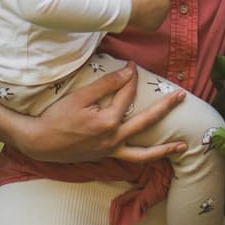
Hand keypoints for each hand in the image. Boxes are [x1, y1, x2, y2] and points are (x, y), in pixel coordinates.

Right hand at [3, 63, 187, 164]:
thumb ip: (106, 84)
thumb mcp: (80, 97)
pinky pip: (131, 159)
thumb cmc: (57, 117)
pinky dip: (146, 157)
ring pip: (144, 152)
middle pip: (147, 121)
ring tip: (183, 146)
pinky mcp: (106, 156)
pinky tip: (155, 155)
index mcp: (108, 121)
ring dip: (165, 148)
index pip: (127, 94)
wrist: (41, 142)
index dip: (131, 77)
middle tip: (181, 96)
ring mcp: (111, 150)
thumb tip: (128, 72)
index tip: (133, 65)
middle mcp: (114, 138)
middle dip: (165, 107)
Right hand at [127, 0, 176, 30]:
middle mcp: (167, 4)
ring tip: (143, 10)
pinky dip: (150, 21)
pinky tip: (142, 18)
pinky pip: (155, 23)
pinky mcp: (157, 25)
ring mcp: (163, 16)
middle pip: (166, 3)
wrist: (128, 9)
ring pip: (161, 14)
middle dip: (160, 3)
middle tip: (148, 3)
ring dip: (155, 12)